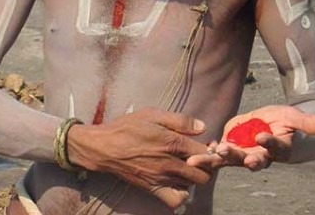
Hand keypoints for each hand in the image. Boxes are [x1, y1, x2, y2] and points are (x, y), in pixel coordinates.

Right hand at [67, 108, 223, 208]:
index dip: (210, 149)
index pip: (205, 151)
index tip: (206, 146)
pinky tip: (177, 183)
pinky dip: (181, 194)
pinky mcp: (152, 188)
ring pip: (193, 185)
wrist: (103, 147)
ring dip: (193, 177)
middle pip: (204, 172)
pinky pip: (176, 200)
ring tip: (187, 168)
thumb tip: (202, 126)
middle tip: (199, 158)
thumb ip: (180, 120)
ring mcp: (162, 177)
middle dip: (206, 166)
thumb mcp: (152, 114)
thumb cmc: (127, 128)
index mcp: (172, 142)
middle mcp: (170, 163)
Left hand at [187, 105, 314, 171]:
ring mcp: (244, 151)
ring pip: (228, 158)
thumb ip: (310, 123)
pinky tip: (199, 151)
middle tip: (224, 152)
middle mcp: (259, 154)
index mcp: (276, 149)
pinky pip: (220, 151)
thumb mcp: (299, 118)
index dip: (268, 144)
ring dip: (214, 158)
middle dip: (235, 156)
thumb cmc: (290, 123)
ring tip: (199, 159)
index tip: (263, 138)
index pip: (272, 147)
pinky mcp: (233, 144)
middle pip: (246, 158)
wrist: (278, 126)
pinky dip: (210, 152)